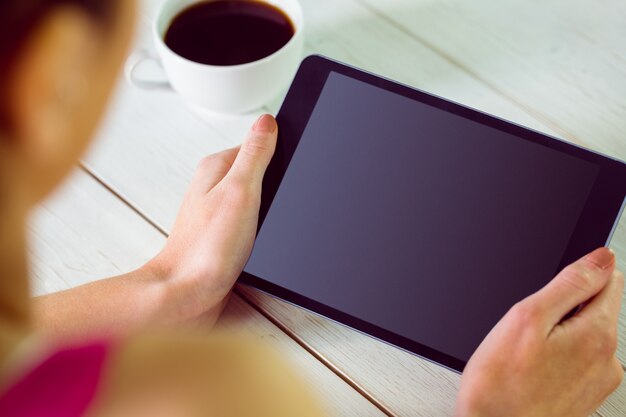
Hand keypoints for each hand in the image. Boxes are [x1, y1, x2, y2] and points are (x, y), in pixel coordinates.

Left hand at [145, 114, 277, 325]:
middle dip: (276, 185)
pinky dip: (262, 228)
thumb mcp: (240, 191)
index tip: (290, 167)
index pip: (257, 144)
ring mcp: (219, 211)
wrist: (187, 293)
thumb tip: (267, 121)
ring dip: (269, 211)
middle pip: (259, 172)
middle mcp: (215, 186)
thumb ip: (255, 154)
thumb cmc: (206, 249)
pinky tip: (262, 239)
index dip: (280, 154)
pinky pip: (252, 221)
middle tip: (277, 203)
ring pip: (258, 199)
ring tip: (267, 225)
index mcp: (217, 167)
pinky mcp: (225, 234)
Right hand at [454, 247, 623, 416]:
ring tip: (527, 352)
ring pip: (585, 334)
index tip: (553, 289)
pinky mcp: (585, 396)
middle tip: (530, 326)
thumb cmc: (500, 385)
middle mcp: (608, 361)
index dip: (579, 274)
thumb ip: (570, 284)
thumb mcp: (527, 318)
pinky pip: (578, 360)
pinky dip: (558, 357)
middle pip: (597, 308)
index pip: (610, 280)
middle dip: (565, 306)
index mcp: (597, 335)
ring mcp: (599, 382)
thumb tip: (601, 259)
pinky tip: (533, 368)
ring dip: (560, 333)